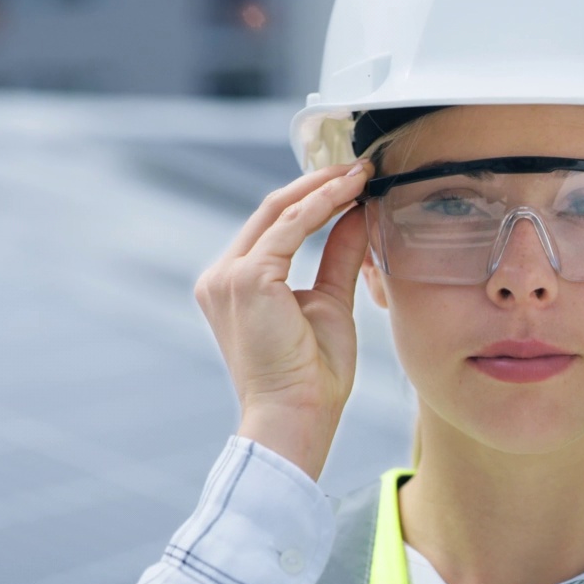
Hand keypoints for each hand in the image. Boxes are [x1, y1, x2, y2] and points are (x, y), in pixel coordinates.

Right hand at [194, 159, 372, 479]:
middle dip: (318, 183)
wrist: (298, 417)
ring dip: (324, 187)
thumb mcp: (330, 303)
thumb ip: (338, 257)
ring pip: (280, 211)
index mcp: (234, 284)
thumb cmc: (313, 376)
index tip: (353, 181)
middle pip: (272, 210)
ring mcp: (228, 276)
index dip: (313, 198)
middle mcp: (221, 276)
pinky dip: (322, 205)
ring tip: (362, 173)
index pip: (273, 226)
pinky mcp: (246, 279)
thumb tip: (358, 216)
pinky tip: (350, 192)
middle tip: (360, 167)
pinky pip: (290, 227)